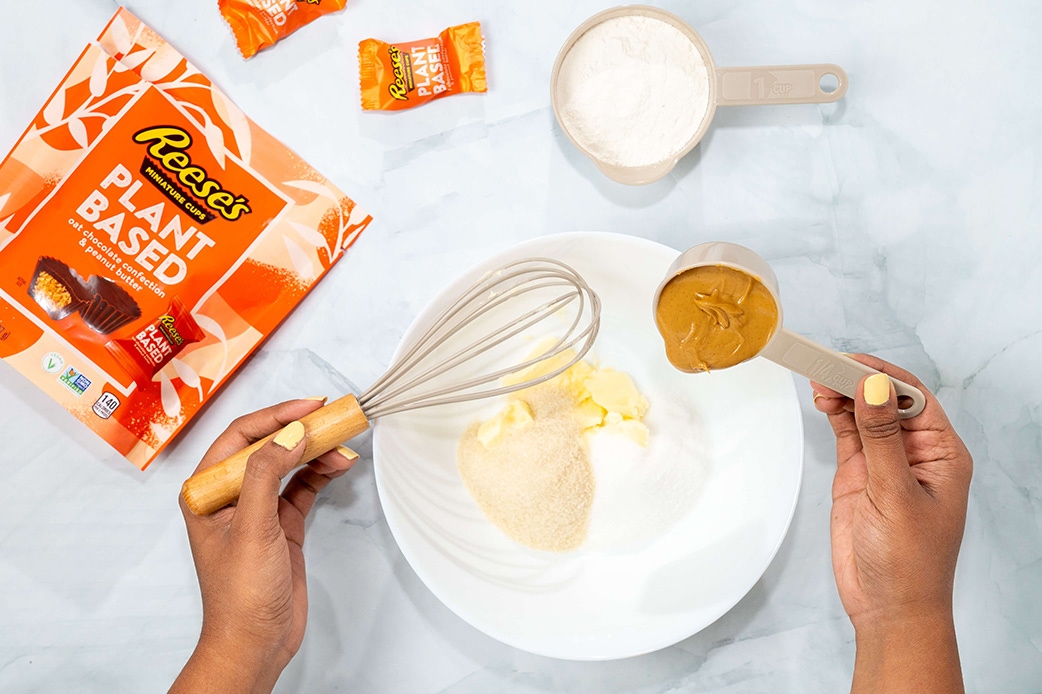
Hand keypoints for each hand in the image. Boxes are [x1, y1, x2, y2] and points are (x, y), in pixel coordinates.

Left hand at [170, 399, 357, 693]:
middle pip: (268, 446)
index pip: (240, 437)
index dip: (275, 417)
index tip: (309, 407)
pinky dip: (322, 474)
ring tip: (343, 443)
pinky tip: (339, 465)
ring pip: (289, 464)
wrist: (256, 643)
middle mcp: (231, 495)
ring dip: (315, 451)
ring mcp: (258, 509)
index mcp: (207, 492)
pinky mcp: (282, 524)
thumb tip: (289, 434)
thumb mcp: (252, 529)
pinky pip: (303, 487)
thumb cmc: (239, 596)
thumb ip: (267, 476)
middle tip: (331, 416)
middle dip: (300, 429)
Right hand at [812, 355, 971, 693]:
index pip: (914, 397)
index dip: (883, 375)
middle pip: (886, 399)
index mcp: (943, 453)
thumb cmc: (909, 561)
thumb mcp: (895, 493)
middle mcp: (916, 452)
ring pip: (865, 412)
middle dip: (859, 379)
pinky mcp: (859, 474)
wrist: (887, 606)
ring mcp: (885, 462)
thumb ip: (882, 438)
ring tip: (819, 380)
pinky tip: (824, 400)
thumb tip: (875, 387)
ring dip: (844, 394)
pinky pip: (848, 433)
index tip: (851, 362)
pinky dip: (835, 414)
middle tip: (826, 365)